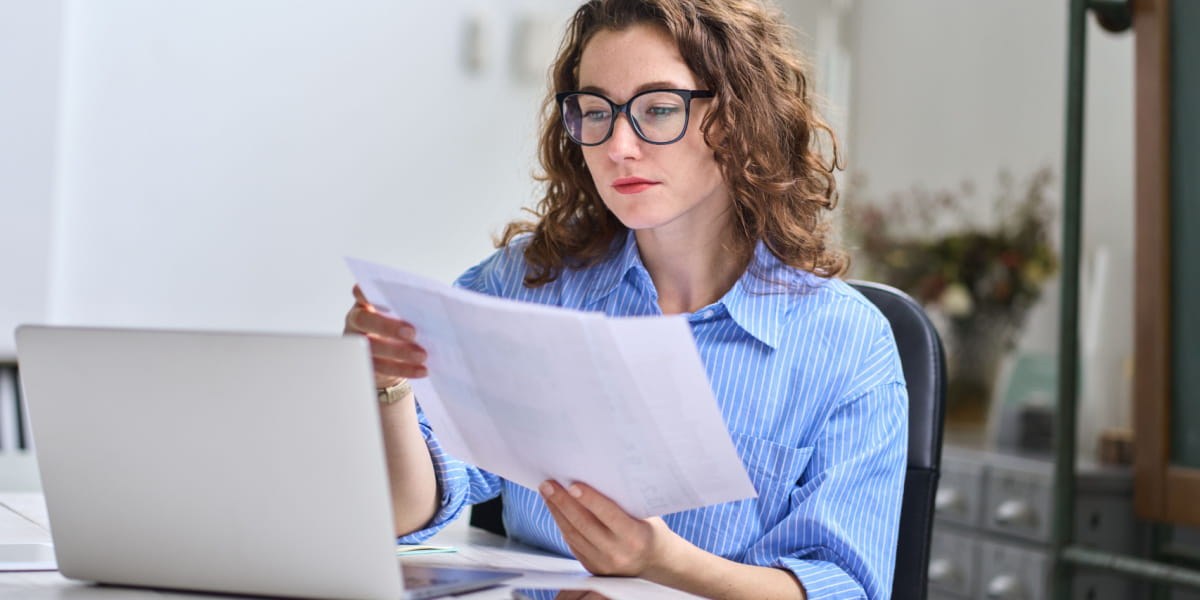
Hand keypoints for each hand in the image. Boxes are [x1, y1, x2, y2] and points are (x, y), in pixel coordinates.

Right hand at [343, 285, 427, 387]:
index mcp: (365, 303)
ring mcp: (358, 344)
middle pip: (364, 321)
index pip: (360, 293)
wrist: (389, 356)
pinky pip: (383, 369)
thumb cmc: (398, 324)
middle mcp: (357, 321)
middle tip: (411, 332)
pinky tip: (422, 369)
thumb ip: (409, 307)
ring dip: (400, 352)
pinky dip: (405, 369)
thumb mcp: (400, 313)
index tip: (381, 292)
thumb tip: (435, 309)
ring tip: (422, 355)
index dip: (365, 293)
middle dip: (387, 327)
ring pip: (373, 348)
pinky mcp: (366, 365)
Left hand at [538, 480, 681, 578]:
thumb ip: (623, 502)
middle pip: (583, 524)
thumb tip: (595, 476)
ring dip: (557, 512)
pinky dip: (562, 524)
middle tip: (548, 484)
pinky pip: (572, 543)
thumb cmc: (650, 531)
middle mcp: (618, 553)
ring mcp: (603, 563)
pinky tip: (555, 510)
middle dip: (562, 502)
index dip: (589, 499)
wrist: (656, 563)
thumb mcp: (645, 515)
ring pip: (573, 534)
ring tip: (547, 493)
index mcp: (635, 537)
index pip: (608, 515)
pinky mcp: (593, 568)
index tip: (572, 484)